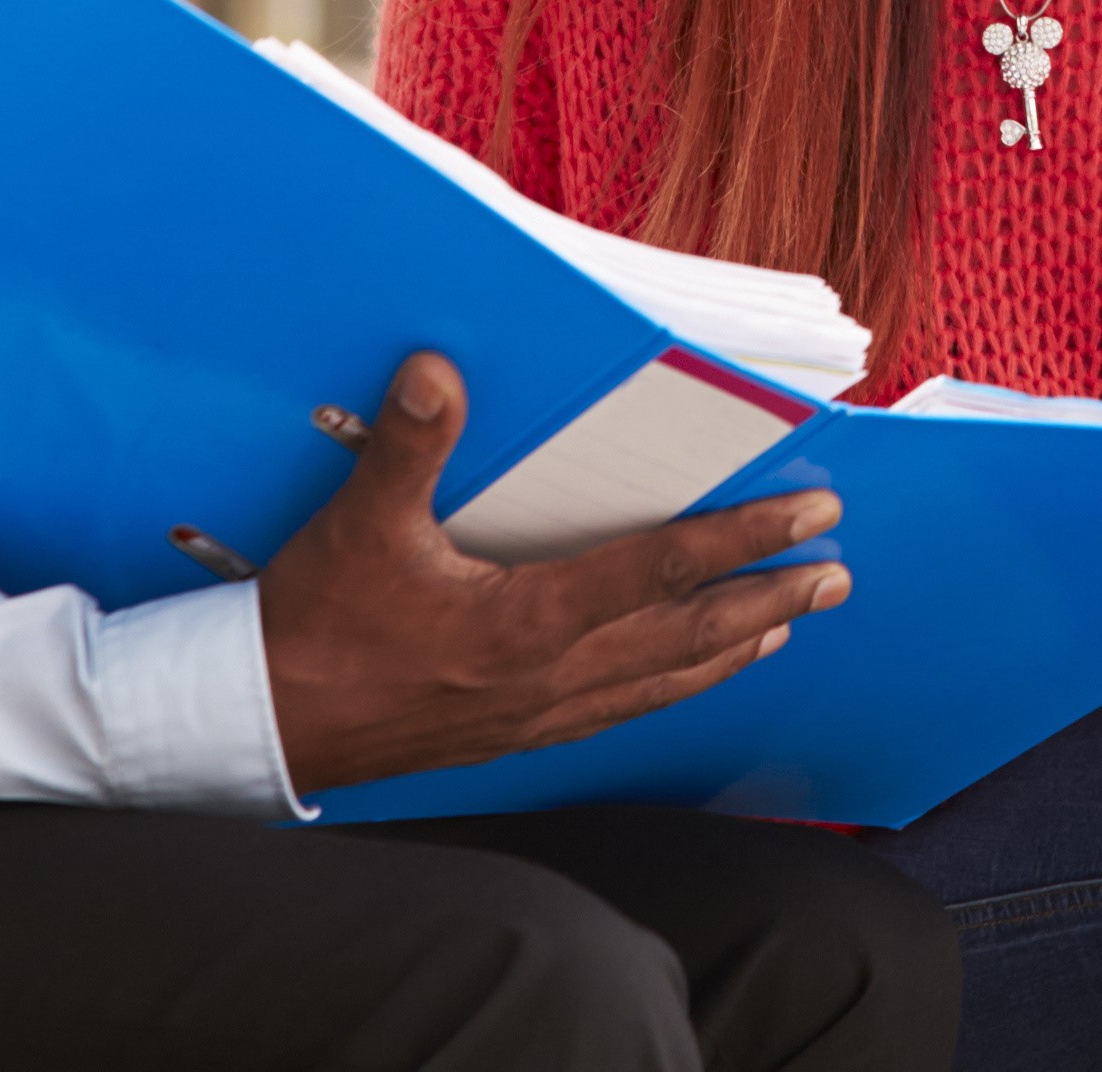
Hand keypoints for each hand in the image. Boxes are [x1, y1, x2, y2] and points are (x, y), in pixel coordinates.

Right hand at [253, 351, 849, 795]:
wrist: (263, 725)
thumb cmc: (314, 627)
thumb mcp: (358, 525)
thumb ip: (409, 444)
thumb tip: (437, 367)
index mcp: (526, 619)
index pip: (661, 569)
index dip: (742, 538)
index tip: (812, 517)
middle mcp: (549, 674)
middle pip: (687, 633)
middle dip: (769, 599)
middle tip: (837, 575)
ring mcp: (537, 713)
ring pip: (663, 677)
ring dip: (735, 646)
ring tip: (792, 623)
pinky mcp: (517, 734)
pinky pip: (622, 708)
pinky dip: (674, 684)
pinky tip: (692, 673)